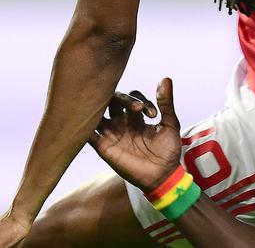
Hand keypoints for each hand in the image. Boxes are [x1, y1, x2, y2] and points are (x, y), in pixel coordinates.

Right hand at [88, 77, 183, 191]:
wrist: (163, 176)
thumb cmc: (168, 151)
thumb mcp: (170, 124)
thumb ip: (166, 103)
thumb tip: (165, 78)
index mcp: (136, 117)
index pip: (132, 98)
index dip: (140, 100)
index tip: (153, 115)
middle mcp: (122, 123)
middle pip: (113, 101)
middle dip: (123, 99)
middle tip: (137, 108)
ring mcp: (111, 134)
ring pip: (99, 113)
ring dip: (102, 106)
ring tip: (110, 104)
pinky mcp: (104, 147)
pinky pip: (89, 135)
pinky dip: (84, 126)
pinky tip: (87, 118)